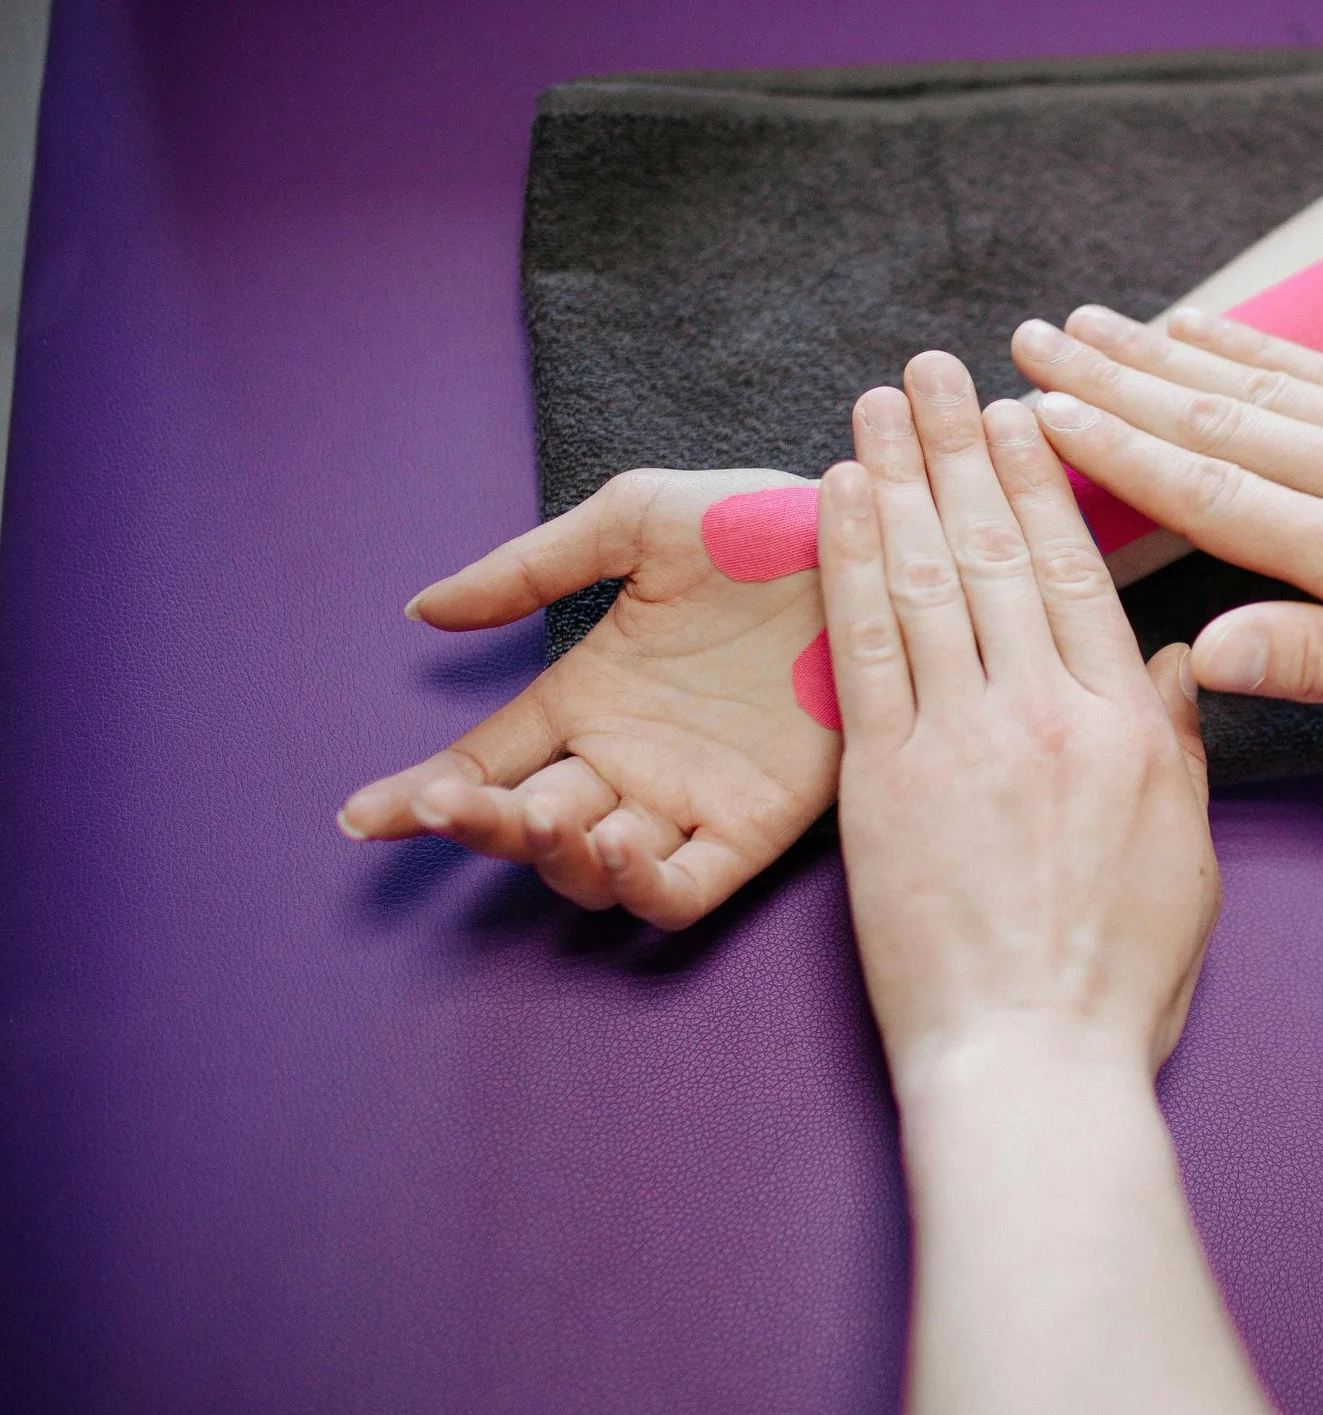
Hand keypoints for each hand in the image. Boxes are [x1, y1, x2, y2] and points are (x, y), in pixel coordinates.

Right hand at [338, 468, 838, 926]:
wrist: (870, 543)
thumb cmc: (759, 527)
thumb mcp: (636, 524)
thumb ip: (532, 568)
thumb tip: (424, 611)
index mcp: (588, 696)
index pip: (486, 761)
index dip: (422, 795)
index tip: (360, 817)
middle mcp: (628, 760)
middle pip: (527, 824)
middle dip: (482, 826)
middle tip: (457, 803)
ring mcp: (688, 799)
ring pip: (592, 870)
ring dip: (555, 858)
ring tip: (548, 816)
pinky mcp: (755, 827)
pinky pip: (683, 890)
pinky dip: (640, 888)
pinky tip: (616, 851)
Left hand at [824, 353, 1217, 1088]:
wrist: (1033, 1064)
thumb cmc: (1119, 979)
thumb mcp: (1190, 855)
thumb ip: (1181, 745)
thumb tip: (1185, 661)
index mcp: (1128, 725)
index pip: (1076, 570)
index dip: (1041, 479)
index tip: (1018, 415)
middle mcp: (1045, 711)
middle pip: (995, 549)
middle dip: (962, 446)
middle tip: (936, 369)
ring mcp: (959, 740)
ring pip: (926, 576)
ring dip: (898, 474)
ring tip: (879, 400)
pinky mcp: (882, 782)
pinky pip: (864, 645)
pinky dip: (850, 560)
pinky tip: (838, 497)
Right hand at [1010, 303, 1322, 745]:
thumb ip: (1319, 662)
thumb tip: (1202, 649)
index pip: (1206, 490)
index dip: (1113, 451)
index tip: (1041, 413)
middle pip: (1215, 417)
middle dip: (1114, 380)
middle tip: (1033, 341)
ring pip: (1264, 381)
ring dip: (1169, 350)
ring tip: (1095, 322)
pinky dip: (1261, 344)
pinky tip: (1212, 328)